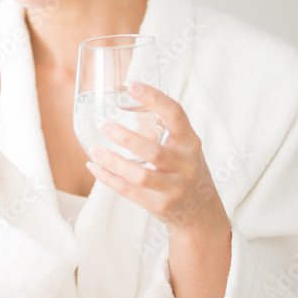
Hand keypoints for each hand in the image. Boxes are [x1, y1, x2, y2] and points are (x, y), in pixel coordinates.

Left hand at [84, 81, 228, 237]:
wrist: (202, 212)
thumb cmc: (186, 168)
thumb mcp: (185, 146)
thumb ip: (163, 127)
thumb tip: (126, 97)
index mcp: (190, 142)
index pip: (176, 115)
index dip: (155, 98)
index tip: (132, 85)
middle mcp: (185, 164)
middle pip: (154, 151)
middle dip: (127, 138)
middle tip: (104, 125)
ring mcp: (173, 187)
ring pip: (140, 176)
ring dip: (114, 162)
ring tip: (95, 150)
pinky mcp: (159, 205)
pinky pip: (129, 192)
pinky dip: (109, 179)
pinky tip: (94, 167)